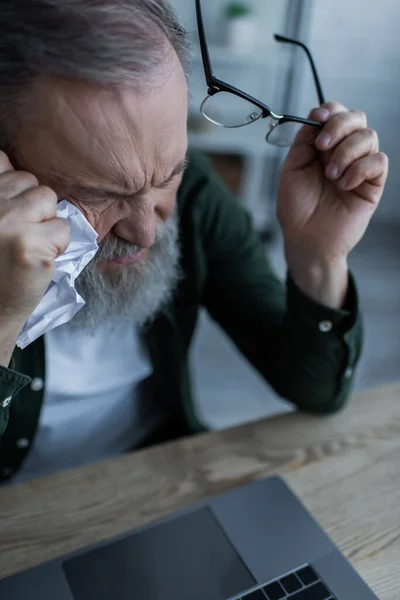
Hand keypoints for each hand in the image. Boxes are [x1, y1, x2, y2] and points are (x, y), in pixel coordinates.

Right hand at [0, 151, 69, 328]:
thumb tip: (12, 166)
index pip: (1, 162)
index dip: (14, 186)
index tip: (12, 211)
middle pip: (31, 182)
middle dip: (33, 206)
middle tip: (20, 233)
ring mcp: (10, 223)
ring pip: (49, 199)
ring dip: (47, 221)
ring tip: (30, 242)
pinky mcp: (32, 245)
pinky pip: (63, 228)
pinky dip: (58, 244)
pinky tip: (38, 257)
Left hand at [277, 102, 387, 307]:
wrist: (305, 240)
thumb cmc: (296, 209)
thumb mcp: (291, 170)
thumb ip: (303, 142)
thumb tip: (315, 115)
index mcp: (324, 147)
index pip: (336, 114)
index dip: (330, 110)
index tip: (318, 117)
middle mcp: (344, 153)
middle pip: (357, 118)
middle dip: (339, 125)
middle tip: (322, 147)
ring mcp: (360, 167)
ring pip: (369, 137)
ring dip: (346, 152)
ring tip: (331, 176)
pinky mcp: (372, 185)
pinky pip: (379, 161)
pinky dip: (360, 168)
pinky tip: (344, 185)